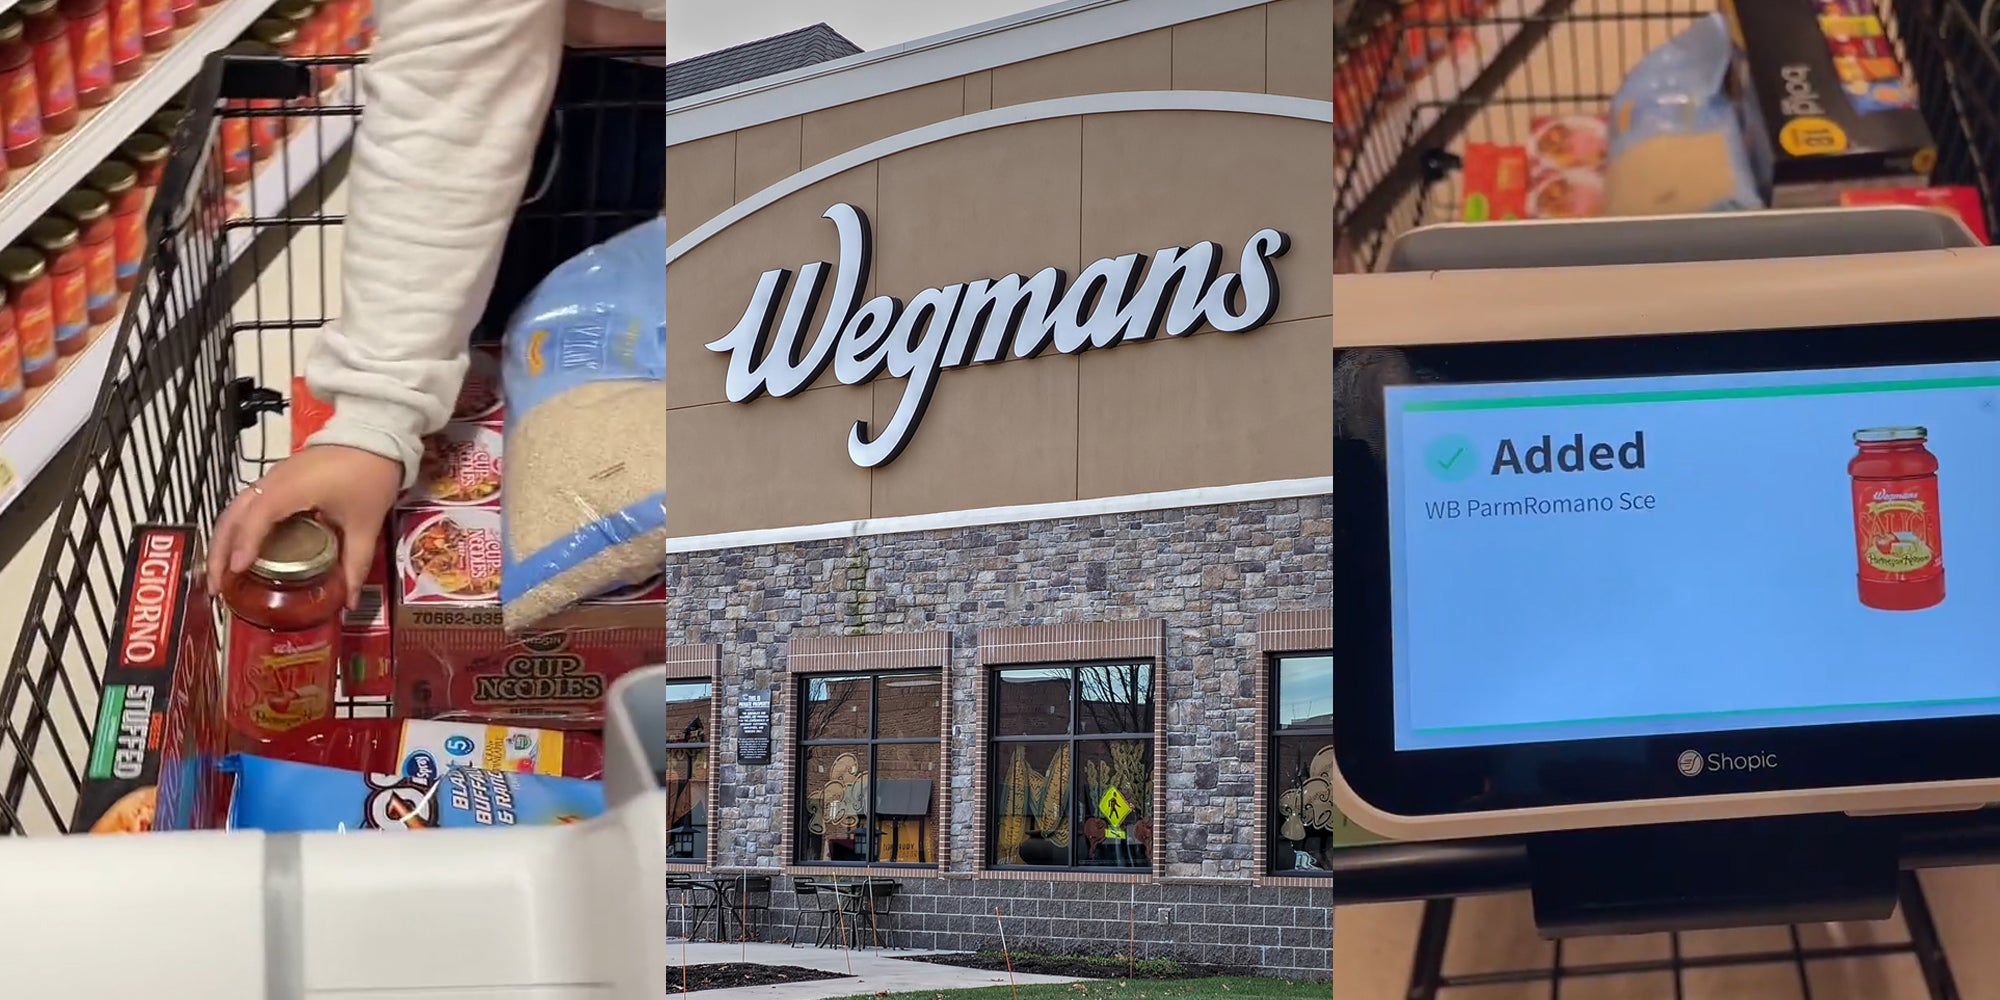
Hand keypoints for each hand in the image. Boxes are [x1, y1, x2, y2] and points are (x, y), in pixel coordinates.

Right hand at [209, 445, 402, 607]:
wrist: (376, 436)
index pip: (257, 517)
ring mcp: (271, 477)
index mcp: (292, 489)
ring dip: (223, 540)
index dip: (245, 543)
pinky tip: (239, 552)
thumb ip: (355, 563)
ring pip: (234, 509)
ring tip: (220, 576)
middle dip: (219, 551)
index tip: (236, 571)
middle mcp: (273, 481)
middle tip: (217, 587)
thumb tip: (348, 603)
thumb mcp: (365, 524)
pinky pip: (246, 504)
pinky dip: (236, 528)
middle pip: (233, 515)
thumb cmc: (370, 476)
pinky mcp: (276, 478)